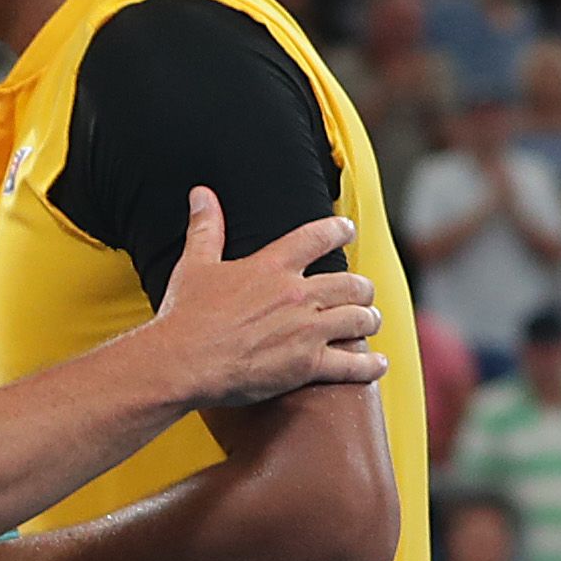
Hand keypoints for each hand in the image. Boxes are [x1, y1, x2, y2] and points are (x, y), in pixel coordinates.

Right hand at [148, 190, 383, 411]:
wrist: (183, 361)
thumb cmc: (186, 315)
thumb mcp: (194, 265)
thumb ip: (206, 228)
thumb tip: (201, 194)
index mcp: (272, 266)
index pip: (318, 237)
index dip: (339, 229)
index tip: (348, 229)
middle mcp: (297, 294)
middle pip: (351, 283)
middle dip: (362, 288)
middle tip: (364, 291)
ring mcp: (307, 330)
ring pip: (359, 319)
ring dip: (369, 320)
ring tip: (370, 321)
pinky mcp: (308, 365)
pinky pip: (353, 364)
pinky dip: (369, 365)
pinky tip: (377, 364)